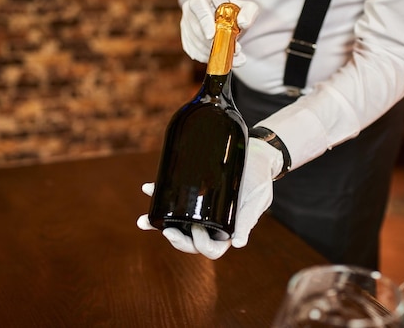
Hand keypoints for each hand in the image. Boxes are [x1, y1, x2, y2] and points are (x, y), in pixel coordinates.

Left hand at [136, 137, 282, 258]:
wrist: (256, 155)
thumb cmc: (260, 180)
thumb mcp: (257, 200)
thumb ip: (247, 220)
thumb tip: (239, 243)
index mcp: (227, 231)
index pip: (211, 249)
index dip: (200, 245)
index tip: (196, 229)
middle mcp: (210, 224)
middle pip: (190, 241)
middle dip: (176, 239)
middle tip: (167, 231)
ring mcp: (199, 211)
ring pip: (177, 224)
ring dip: (158, 224)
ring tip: (143, 221)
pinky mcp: (192, 194)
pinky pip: (173, 200)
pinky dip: (158, 197)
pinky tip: (148, 189)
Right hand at [180, 0, 258, 64]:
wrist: (225, 19)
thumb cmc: (234, 11)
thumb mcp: (248, 8)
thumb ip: (250, 12)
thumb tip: (243, 23)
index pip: (199, 7)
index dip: (204, 22)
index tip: (212, 36)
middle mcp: (189, 10)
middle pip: (197, 30)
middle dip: (215, 44)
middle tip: (235, 51)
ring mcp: (185, 25)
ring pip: (195, 43)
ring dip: (214, 53)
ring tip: (233, 58)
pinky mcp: (186, 39)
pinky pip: (194, 52)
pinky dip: (208, 59)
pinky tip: (222, 59)